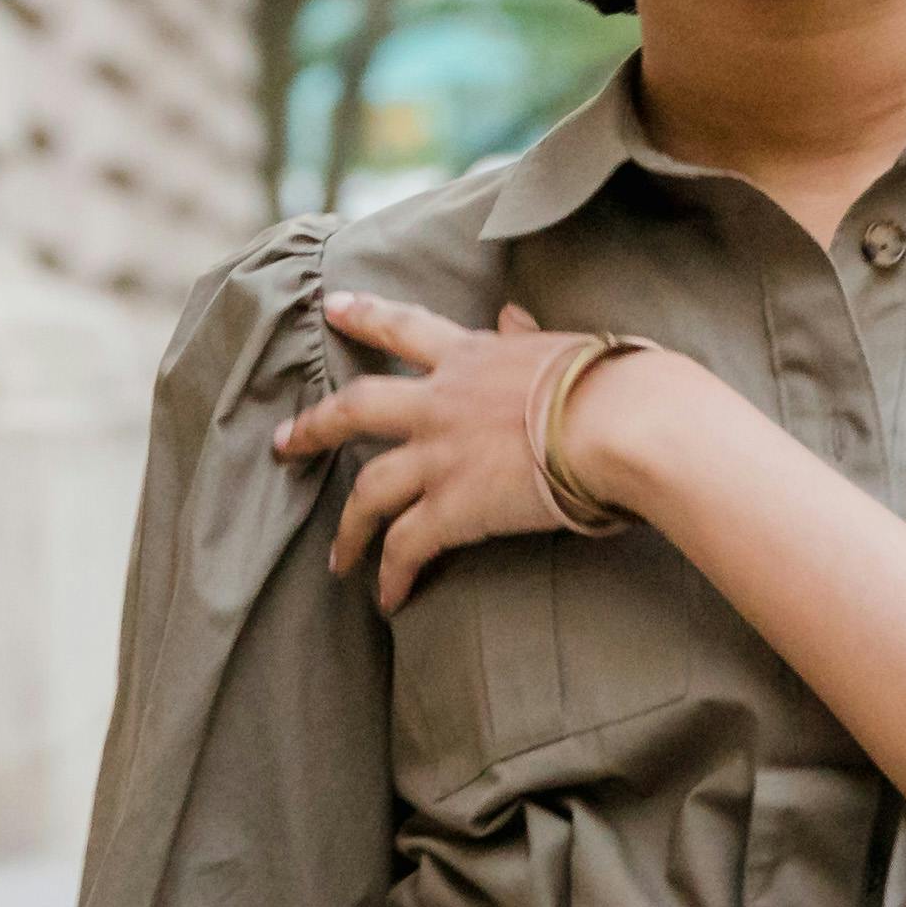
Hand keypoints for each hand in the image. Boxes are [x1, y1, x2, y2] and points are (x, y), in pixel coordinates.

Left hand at [281, 293, 622, 610]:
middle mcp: (442, 402)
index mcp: (472, 356)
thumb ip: (528, 335)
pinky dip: (391, 575)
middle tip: (284, 443)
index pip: (405, 326)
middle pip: (356, 409)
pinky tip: (387, 600)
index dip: (365, 315)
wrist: (621, 423)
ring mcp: (441, 456)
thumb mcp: (563, 344)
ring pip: (368, 490)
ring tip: (336, 558)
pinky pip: (406, 547)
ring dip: (348, 527)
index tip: (332, 307)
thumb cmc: (613, 381)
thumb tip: (516, 314)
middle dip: (315, 427)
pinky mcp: (453, 508)